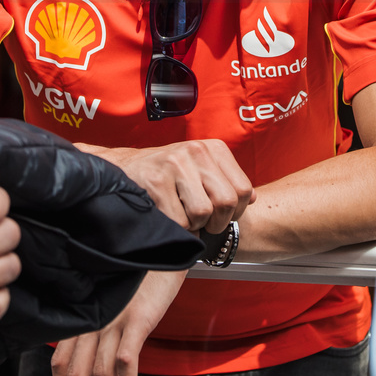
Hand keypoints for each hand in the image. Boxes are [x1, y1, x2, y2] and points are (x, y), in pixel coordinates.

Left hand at [51, 270, 185, 375]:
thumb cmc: (137, 277)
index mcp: (84, 317)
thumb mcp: (109, 302)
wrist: (160, 248)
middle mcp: (93, 320)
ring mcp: (114, 320)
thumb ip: (96, 326)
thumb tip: (91, 361)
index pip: (59, 362)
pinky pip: (125, 362)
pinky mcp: (137, 319)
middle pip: (73, 373)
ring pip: (98, 373)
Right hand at [106, 140, 254, 231]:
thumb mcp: (201, 170)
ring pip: (203, 212)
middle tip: (203, 222)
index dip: (236, 212)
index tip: (221, 215)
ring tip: (182, 214)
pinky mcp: (156, 180)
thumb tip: (252, 199)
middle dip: (216, 222)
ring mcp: (175, 164)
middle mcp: (196, 151)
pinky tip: (167, 214)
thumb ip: (227, 182)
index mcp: (213, 148)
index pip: (244, 190)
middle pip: (227, 202)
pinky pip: (179, 220)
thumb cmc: (167, 175)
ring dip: (193, 224)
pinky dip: (175, 227)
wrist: (124, 169)